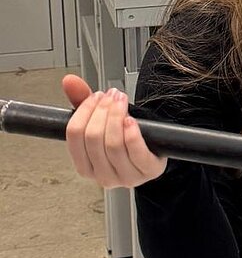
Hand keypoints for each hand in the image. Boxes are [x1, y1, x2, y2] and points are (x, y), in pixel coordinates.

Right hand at [61, 74, 166, 188]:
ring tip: (121, 101)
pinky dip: (131, 133)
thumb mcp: (102, 121)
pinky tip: (131, 120)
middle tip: (112, 96)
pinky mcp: (147, 171)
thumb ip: (82, 102)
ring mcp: (124, 176)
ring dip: (117, 117)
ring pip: (113, 144)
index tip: (95, 97)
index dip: (84, 111)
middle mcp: (101, 175)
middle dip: (103, 111)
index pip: (74, 135)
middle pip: (94, 138)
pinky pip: (135, 151)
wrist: (155, 150)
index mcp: (84, 165)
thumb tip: (69, 81)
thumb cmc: (125, 138)